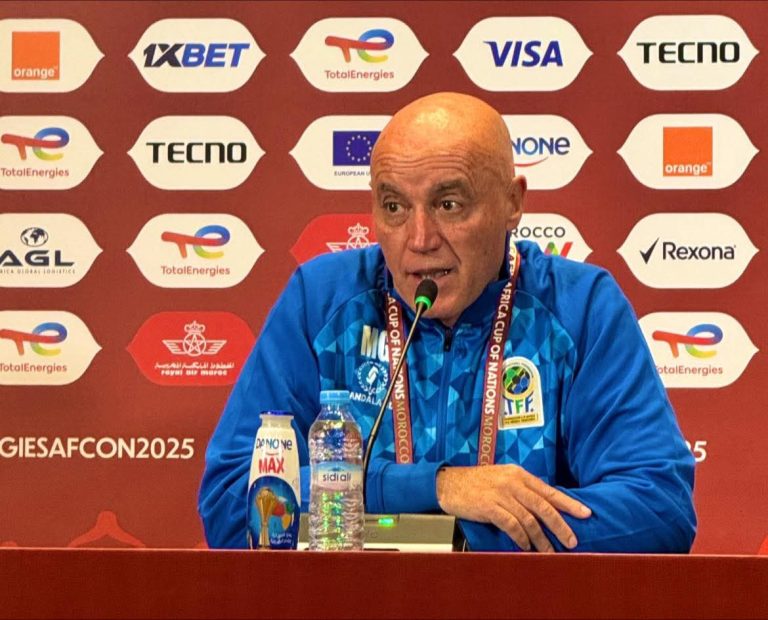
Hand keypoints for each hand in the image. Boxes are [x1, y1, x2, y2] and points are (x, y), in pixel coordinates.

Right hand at [436, 464, 590, 552]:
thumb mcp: (502, 478)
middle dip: (560, 525)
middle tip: (572, 541)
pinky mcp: (488, 506)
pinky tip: (525, 546)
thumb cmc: (476, 482)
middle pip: (543, 506)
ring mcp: (500, 494)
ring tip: (548, 552)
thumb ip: (521, 489)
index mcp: (518, 474)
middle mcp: (512, 483)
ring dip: (541, 539)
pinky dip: (520, 537)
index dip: (569, 503)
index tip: (585, 514)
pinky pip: (511, 525)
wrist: (448, 482)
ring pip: (529, 519)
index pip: (548, 490)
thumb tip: (543, 506)